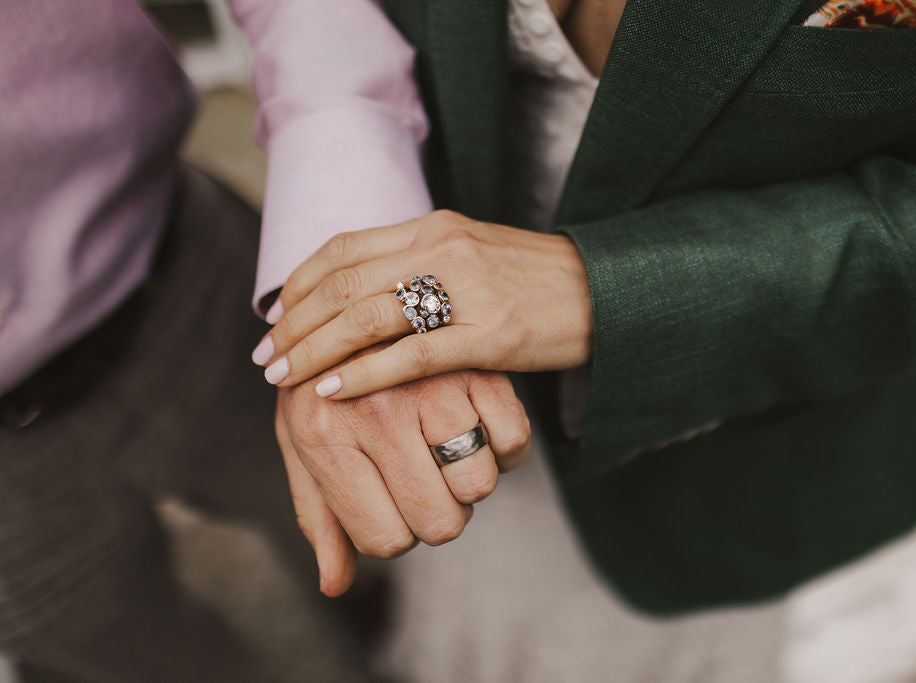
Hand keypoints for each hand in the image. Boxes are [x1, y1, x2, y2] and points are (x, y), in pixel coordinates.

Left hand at [251, 210, 593, 398]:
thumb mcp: (472, 255)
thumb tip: (363, 292)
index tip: (275, 318)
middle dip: (294, 323)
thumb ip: (418, 264)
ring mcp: (466, 289)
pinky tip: (333, 392)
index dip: (299, 284)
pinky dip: (363, 375)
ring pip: (366, 317)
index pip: (343, 248)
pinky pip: (411, 354)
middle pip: (343, 283)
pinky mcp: (490, 334)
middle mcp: (441, 248)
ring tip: (283, 377)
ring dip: (314, 349)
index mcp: (433, 227)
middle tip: (265, 357)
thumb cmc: (536, 281)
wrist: (607, 291)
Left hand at [276, 363, 530, 595]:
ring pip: (478, 484)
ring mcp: (432, 385)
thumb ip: (319, 517)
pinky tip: (473, 428)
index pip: (385, 540)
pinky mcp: (476, 366)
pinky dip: (501, 448)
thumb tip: (335, 585)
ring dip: (467, 481)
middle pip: (440, 522)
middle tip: (418, 482)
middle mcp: (379, 411)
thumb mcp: (301, 446)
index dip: (392, 535)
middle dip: (435, 516)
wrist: (351, 302)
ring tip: (443, 451)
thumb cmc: (322, 386)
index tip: (386, 507)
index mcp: (327, 437)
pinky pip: (512, 442)